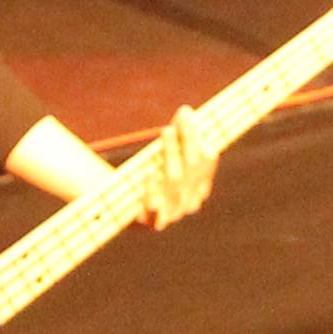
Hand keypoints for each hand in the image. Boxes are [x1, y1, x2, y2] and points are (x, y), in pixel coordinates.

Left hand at [120, 110, 222, 228]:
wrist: (125, 212)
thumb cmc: (151, 178)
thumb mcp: (165, 158)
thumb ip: (177, 137)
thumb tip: (186, 111)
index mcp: (200, 187)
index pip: (207, 159)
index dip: (198, 135)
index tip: (187, 115)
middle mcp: (189, 202)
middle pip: (192, 167)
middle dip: (187, 139)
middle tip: (180, 117)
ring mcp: (172, 213)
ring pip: (175, 182)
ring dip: (172, 153)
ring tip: (165, 131)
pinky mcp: (150, 222)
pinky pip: (154, 209)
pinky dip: (152, 191)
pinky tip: (149, 174)